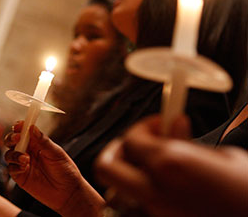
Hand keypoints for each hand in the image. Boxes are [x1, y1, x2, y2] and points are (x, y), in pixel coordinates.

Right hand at [4, 122, 103, 216]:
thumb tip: (32, 127)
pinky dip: (15, 166)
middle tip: (17, 138)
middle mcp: (28, 152)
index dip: (20, 127)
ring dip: (14, 154)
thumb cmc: (65, 170)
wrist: (68, 192)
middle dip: (11, 138)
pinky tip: (25, 167)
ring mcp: (23, 164)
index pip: (24, 132)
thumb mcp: (56, 153)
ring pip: (9, 154)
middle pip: (12, 141)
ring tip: (26, 158)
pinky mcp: (21, 177)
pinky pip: (11, 169)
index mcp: (37, 143)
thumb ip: (43, 141)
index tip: (19, 124)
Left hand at [96, 115, 247, 216]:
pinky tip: (162, 190)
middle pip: (106, 167)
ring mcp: (154, 213)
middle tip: (136, 146)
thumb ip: (188, 142)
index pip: (131, 138)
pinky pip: (135, 207)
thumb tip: (175, 125)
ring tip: (150, 170)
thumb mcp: (225, 158)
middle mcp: (154, 191)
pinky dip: (140, 197)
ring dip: (126, 177)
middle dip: (115, 152)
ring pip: (117, 191)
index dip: (143, 126)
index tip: (159, 124)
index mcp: (170, 164)